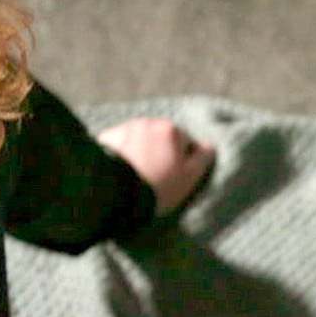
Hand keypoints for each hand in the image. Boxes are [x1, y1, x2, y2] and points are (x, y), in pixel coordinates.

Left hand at [96, 117, 215, 216]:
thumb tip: (208, 145)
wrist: (117, 193)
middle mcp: (148, 123)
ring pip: (140, 141)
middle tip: (155, 179)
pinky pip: (120, 145)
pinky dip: (123, 154)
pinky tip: (122, 173)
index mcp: (172, 130)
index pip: (186, 143)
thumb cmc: (158, 187)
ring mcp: (125, 128)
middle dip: (160, 154)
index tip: (174, 179)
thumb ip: (202, 158)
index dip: (183, 162)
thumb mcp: (189, 177)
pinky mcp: (107, 138)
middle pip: (161, 139)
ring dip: (141, 153)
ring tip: (137, 178)